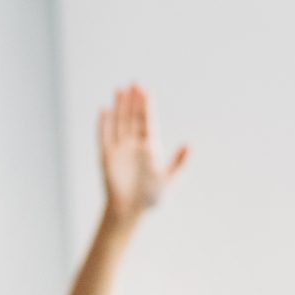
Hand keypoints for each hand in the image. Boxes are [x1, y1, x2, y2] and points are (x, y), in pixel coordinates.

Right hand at [98, 85, 188, 219]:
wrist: (131, 210)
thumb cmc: (152, 197)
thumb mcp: (170, 180)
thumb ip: (179, 163)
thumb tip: (190, 146)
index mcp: (151, 147)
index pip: (148, 122)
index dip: (147, 106)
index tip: (148, 91)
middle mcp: (135, 144)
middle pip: (134, 118)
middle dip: (134, 102)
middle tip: (135, 84)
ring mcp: (120, 149)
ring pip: (120, 122)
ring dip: (120, 107)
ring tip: (120, 90)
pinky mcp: (107, 156)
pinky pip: (104, 136)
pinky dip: (104, 124)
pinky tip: (104, 109)